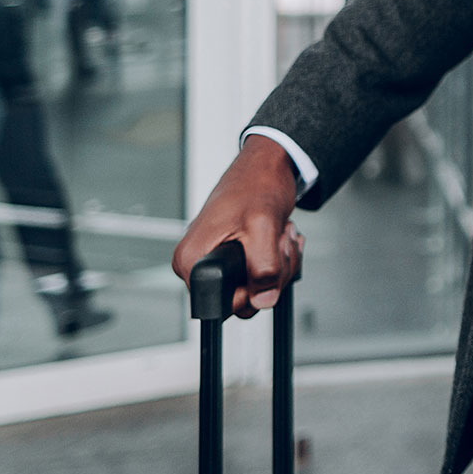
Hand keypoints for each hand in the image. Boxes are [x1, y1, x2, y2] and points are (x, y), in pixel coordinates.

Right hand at [171, 135, 304, 317]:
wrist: (266, 168)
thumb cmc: (256, 185)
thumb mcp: (263, 226)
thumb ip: (264, 266)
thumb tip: (264, 299)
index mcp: (192, 260)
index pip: (222, 305)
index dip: (252, 291)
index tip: (266, 261)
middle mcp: (197, 264)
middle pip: (244, 300)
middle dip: (274, 274)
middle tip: (278, 242)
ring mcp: (215, 262)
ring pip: (257, 289)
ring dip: (281, 264)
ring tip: (280, 234)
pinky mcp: (233, 259)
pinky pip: (261, 277)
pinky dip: (279, 260)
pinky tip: (279, 238)